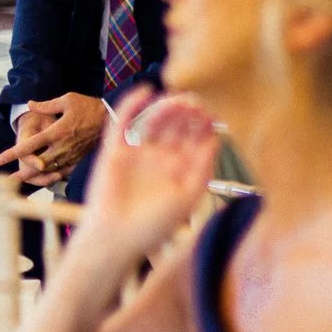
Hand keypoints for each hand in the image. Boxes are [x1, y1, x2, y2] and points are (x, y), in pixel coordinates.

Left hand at [0, 92, 109, 187]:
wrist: (111, 117)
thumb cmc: (89, 107)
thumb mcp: (67, 99)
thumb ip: (46, 104)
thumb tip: (30, 104)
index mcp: (57, 131)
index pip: (30, 145)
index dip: (13, 152)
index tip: (0, 159)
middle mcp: (62, 146)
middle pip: (37, 164)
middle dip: (22, 173)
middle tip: (9, 179)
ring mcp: (71, 154)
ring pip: (49, 170)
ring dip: (34, 176)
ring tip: (22, 181)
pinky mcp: (79, 159)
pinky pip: (63, 171)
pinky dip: (52, 176)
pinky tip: (45, 177)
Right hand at [72, 88, 217, 258]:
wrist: (114, 240)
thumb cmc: (153, 226)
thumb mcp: (188, 197)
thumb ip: (203, 167)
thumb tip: (217, 135)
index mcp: (181, 168)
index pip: (197, 136)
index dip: (206, 123)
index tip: (214, 110)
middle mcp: (161, 156)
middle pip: (178, 124)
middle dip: (188, 112)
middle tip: (195, 102)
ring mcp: (139, 151)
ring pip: (155, 119)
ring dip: (166, 107)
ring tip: (177, 101)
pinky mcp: (115, 149)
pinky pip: (124, 121)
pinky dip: (132, 103)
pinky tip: (147, 90)